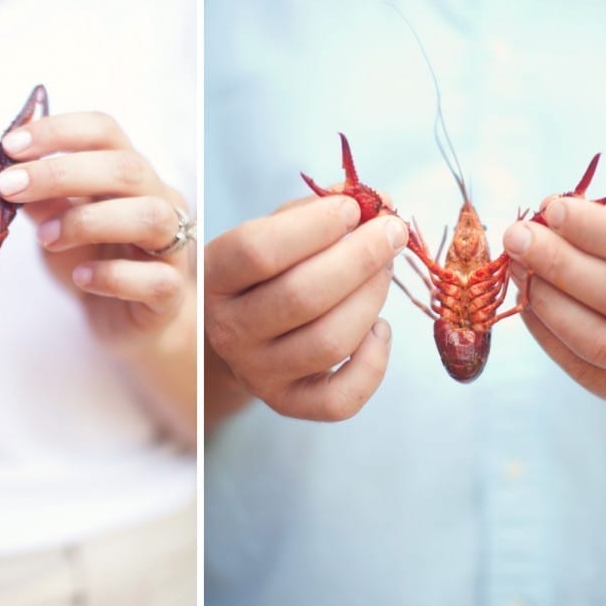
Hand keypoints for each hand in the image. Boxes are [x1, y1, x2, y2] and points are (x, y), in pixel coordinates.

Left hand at [0, 112, 192, 352]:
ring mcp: (172, 244)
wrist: (129, 321)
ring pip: (149, 215)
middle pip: (126, 168)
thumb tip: (6, 171)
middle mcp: (160, 199)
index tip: (11, 146)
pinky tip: (81, 279)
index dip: (59, 131)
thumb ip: (40, 197)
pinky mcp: (171, 289)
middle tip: (10, 187)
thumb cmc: (95, 261)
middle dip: (61, 172)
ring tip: (45, 239)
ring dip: (88, 222)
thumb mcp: (58, 223)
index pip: (105, 131)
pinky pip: (154, 277)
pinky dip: (112, 275)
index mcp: (131, 174)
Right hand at [205, 196, 405, 421]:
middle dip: (360, 258)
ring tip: (385, 271)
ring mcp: (256, 372)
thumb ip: (319, 211)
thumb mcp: (273, 230)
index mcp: (214, 276)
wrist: (235, 329)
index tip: (353, 207)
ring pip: (329, 343)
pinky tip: (379, 329)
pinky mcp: (287, 403)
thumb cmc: (264, 271)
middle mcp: (228, 330)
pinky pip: (340, 398)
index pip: (258, 250)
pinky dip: (373, 363)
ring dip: (372, 299)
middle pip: (301, 296)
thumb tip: (380, 203)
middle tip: (391, 232)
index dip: (314, 225)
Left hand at [503, 198, 605, 407]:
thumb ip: (602, 218)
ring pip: (598, 340)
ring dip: (546, 302)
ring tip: (518, 270)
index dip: (595, 229)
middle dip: (558, 264)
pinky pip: (584, 370)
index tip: (552, 211)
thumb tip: (544, 216)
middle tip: (517, 239)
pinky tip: (528, 304)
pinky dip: (545, 335)